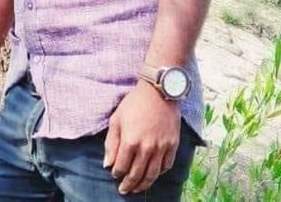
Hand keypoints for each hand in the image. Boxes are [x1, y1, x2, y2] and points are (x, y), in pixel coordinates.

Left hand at [103, 79, 180, 194]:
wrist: (159, 91)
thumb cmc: (134, 103)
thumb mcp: (117, 119)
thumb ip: (111, 143)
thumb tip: (108, 164)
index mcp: (130, 141)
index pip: (121, 167)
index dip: (116, 173)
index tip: (115, 174)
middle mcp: (146, 148)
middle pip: (136, 175)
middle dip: (128, 185)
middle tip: (124, 190)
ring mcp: (161, 147)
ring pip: (152, 175)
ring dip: (143, 185)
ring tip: (137, 189)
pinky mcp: (173, 144)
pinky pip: (166, 166)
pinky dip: (159, 173)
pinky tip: (153, 174)